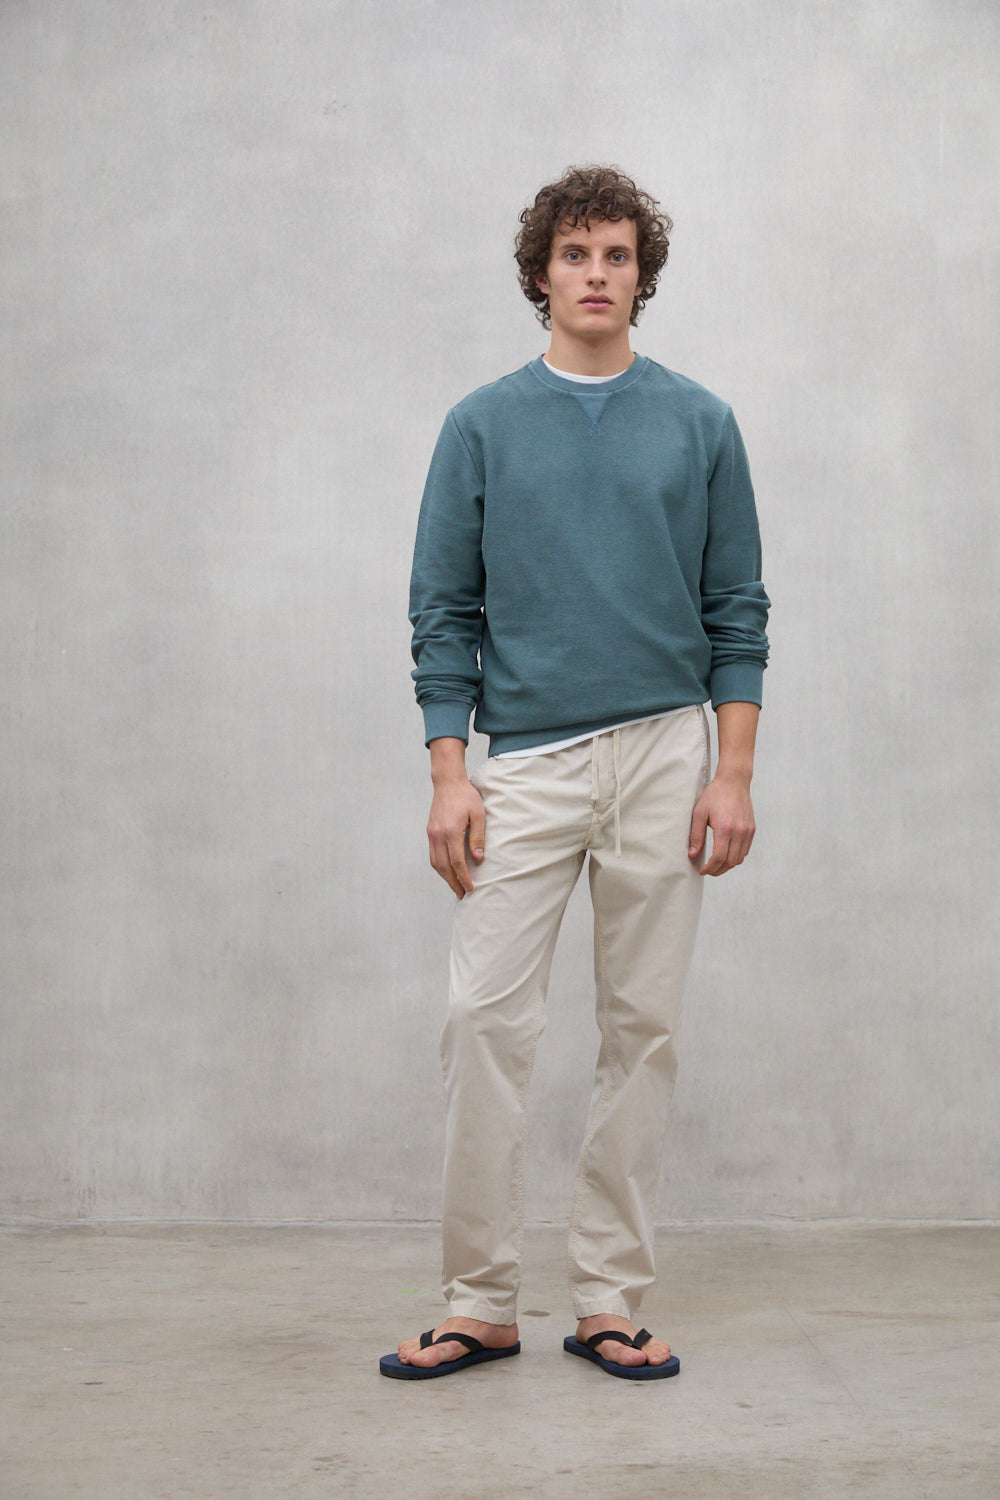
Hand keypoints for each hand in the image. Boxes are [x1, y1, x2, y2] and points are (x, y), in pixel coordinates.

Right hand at [427, 775, 486, 897]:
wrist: (447, 782)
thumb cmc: (466, 796)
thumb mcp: (479, 814)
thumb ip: (478, 837)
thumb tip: (478, 859)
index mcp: (451, 831)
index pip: (457, 861)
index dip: (464, 877)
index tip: (470, 888)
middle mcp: (438, 835)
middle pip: (443, 866)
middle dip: (453, 882)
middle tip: (462, 894)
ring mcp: (432, 834)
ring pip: (435, 863)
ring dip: (445, 877)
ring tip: (455, 886)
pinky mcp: (430, 832)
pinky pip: (432, 855)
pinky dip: (439, 867)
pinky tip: (447, 871)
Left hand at [687, 770, 755, 875]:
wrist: (734, 781)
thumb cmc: (715, 795)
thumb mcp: (699, 813)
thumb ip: (696, 836)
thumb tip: (693, 854)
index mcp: (725, 828)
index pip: (719, 857)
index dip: (710, 868)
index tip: (702, 870)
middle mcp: (739, 832)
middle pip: (731, 862)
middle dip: (718, 870)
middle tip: (708, 870)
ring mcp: (748, 831)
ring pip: (740, 858)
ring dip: (728, 865)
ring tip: (716, 864)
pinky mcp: (752, 829)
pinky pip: (745, 850)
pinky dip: (736, 856)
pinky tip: (726, 854)